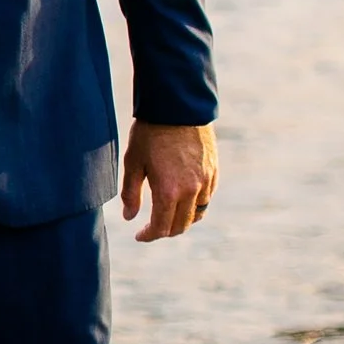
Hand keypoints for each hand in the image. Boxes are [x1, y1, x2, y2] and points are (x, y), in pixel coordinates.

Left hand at [122, 121, 216, 241]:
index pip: (162, 227)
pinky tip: (183, 200)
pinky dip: (196, 206)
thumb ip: (131, 194)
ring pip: (198, 214)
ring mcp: (206, 182)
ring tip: (168, 217)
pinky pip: (207, 198)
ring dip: (183, 220)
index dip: (149, 235)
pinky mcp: (214, 172)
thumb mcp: (133, 163)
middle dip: (165, 231)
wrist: (178, 108)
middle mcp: (191, 191)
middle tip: (151, 229)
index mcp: (168, 191)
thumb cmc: (150, 134)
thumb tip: (130, 217)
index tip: (140, 235)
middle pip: (181, 225)